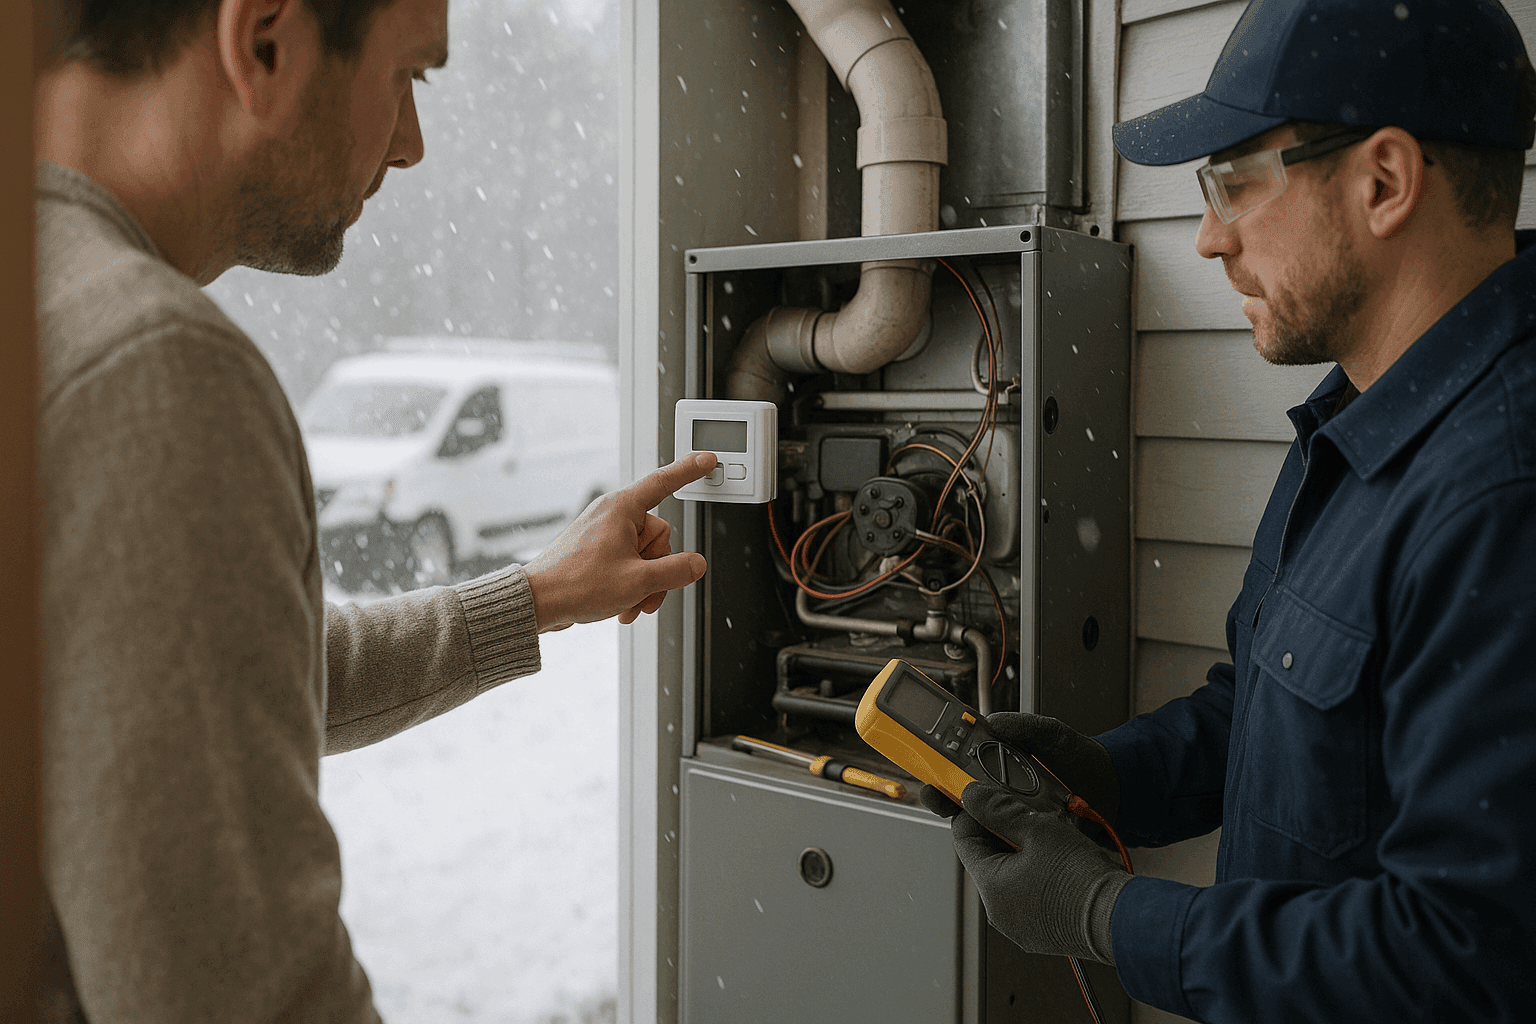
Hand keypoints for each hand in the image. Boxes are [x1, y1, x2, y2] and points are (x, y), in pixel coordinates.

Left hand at [523, 453, 716, 631]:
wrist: (538, 602)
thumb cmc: (576, 584)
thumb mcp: (638, 581)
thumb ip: (676, 571)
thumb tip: (696, 564)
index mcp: (622, 509)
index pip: (664, 482)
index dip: (689, 470)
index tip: (706, 460)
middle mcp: (613, 516)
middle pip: (659, 537)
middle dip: (657, 571)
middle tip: (642, 592)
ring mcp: (604, 533)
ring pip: (645, 556)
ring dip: (643, 584)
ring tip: (628, 603)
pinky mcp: (597, 550)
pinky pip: (628, 564)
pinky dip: (630, 586)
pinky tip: (620, 605)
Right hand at [919, 712, 1119, 823]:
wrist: (1116, 790)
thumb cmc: (1082, 758)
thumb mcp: (1052, 733)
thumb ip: (1024, 725)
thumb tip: (992, 722)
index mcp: (999, 762)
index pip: (959, 763)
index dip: (939, 764)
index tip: (927, 762)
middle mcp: (1001, 790)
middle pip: (960, 795)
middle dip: (942, 795)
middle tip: (935, 793)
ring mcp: (1013, 815)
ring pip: (976, 820)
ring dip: (964, 819)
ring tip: (959, 814)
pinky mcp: (1028, 838)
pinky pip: (1003, 841)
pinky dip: (992, 840)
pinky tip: (989, 834)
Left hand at [950, 781, 1129, 964]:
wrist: (1122, 920)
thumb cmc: (1082, 879)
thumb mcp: (1038, 829)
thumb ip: (1000, 809)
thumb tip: (973, 796)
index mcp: (991, 889)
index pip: (964, 841)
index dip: (972, 814)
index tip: (984, 798)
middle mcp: (1000, 913)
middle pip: (987, 859)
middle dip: (1001, 832)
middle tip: (1022, 812)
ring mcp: (1022, 926)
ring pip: (1010, 877)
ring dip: (1021, 853)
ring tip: (1046, 835)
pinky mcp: (1044, 932)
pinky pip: (1029, 896)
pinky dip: (1036, 875)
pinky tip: (1058, 861)